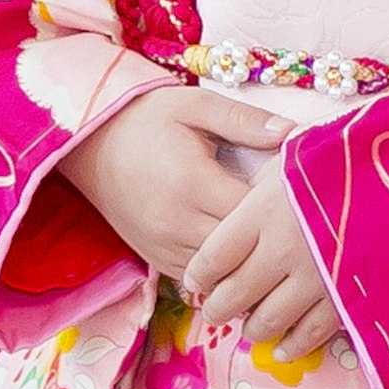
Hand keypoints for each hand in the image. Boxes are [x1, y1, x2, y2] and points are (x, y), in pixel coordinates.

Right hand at [54, 87, 287, 284]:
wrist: (88, 143)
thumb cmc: (146, 119)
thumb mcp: (195, 106)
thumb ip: (245, 121)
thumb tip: (294, 135)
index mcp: (192, 183)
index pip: (253, 215)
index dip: (282, 209)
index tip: (301, 197)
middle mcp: (177, 223)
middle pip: (243, 253)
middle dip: (271, 243)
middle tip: (297, 228)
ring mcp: (164, 247)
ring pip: (223, 276)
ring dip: (249, 265)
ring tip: (275, 249)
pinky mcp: (156, 261)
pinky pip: (201, 282)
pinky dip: (224, 275)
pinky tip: (243, 260)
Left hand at [186, 174, 343, 357]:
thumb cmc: (350, 157)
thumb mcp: (297, 156)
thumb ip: (266, 186)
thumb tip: (242, 204)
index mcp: (263, 210)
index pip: (213, 256)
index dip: (199, 275)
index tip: (195, 281)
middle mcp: (283, 249)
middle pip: (234, 294)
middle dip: (218, 308)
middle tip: (214, 310)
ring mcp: (315, 278)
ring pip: (267, 320)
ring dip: (252, 328)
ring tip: (248, 326)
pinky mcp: (346, 298)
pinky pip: (310, 333)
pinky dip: (292, 344)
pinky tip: (283, 347)